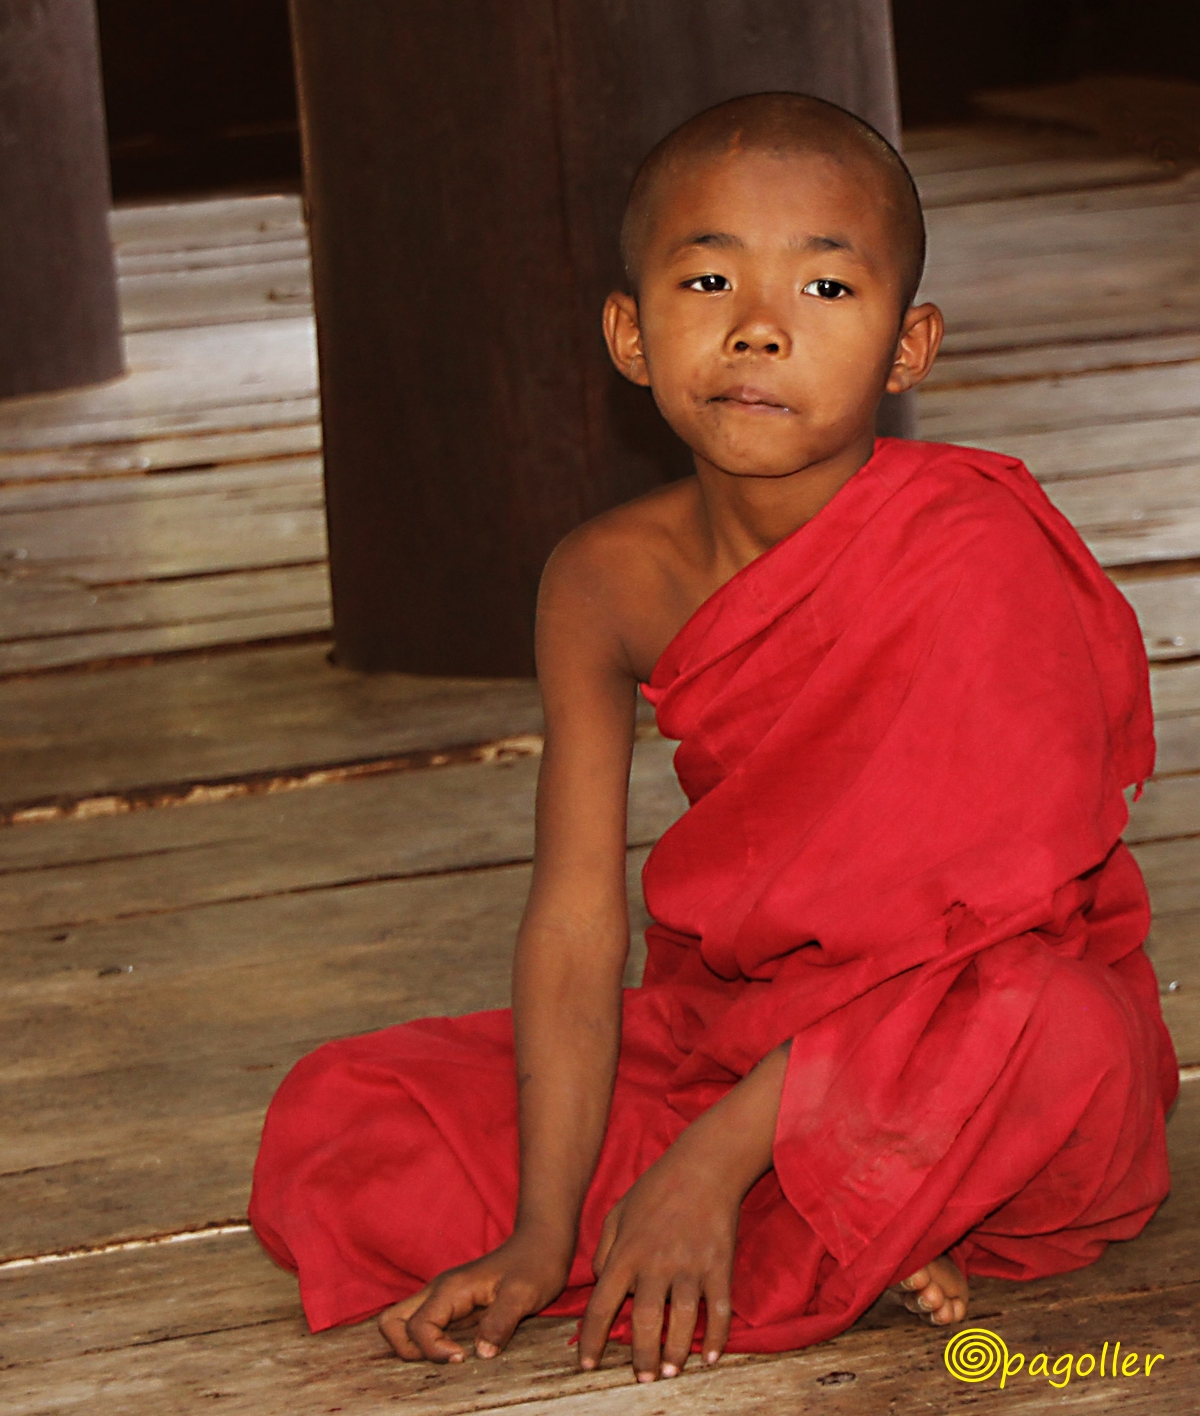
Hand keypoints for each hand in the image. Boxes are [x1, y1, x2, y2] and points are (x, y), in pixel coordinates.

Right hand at [379, 1228, 570, 1362]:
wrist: (541, 1243)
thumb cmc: (535, 1265)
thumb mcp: (524, 1294)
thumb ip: (500, 1322)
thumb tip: (481, 1354)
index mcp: (451, 1289)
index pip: (418, 1326)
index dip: (433, 1349)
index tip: (463, 1357)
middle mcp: (439, 1292)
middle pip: (392, 1322)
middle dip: (406, 1349)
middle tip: (444, 1359)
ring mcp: (444, 1299)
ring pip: (404, 1324)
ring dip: (416, 1348)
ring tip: (450, 1357)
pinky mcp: (454, 1307)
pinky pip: (425, 1328)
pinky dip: (429, 1345)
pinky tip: (458, 1351)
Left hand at [578, 1146, 738, 1380]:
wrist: (704, 1166)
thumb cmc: (657, 1187)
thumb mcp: (617, 1211)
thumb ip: (604, 1248)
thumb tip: (599, 1280)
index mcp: (627, 1252)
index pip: (602, 1304)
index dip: (592, 1339)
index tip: (587, 1365)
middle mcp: (656, 1262)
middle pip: (644, 1321)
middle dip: (641, 1356)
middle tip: (642, 1380)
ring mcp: (689, 1265)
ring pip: (682, 1321)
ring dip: (677, 1352)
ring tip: (671, 1371)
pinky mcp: (719, 1265)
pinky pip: (719, 1309)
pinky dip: (717, 1337)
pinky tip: (711, 1357)